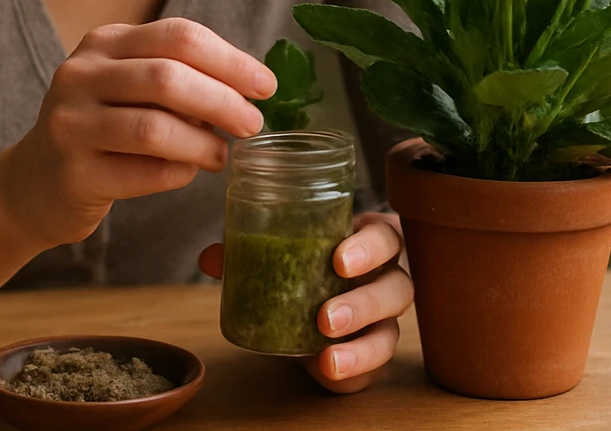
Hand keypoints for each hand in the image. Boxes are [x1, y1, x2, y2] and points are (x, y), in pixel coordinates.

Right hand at [5, 18, 276, 249]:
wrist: (33, 183)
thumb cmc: (101, 129)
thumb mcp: (129, 86)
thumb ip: (179, 78)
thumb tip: (249, 88)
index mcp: (104, 43)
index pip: (178, 36)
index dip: (230, 60)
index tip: (266, 86)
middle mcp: (81, 75)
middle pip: (168, 77)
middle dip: (223, 101)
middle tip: (253, 124)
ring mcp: (71, 124)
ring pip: (154, 128)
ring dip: (202, 143)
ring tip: (222, 155)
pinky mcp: (72, 174)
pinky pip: (142, 173)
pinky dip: (177, 173)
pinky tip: (187, 173)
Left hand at [199, 211, 412, 393]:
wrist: (307, 306)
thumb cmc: (304, 267)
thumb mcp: (281, 255)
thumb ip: (249, 252)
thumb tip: (212, 258)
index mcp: (368, 243)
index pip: (385, 236)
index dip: (370, 247)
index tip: (339, 260)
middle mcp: (385, 280)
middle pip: (398, 288)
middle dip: (364, 304)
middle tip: (326, 317)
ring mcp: (384, 321)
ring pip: (390, 335)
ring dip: (362, 349)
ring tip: (328, 358)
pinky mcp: (371, 354)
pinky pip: (372, 370)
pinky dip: (351, 373)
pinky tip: (326, 372)